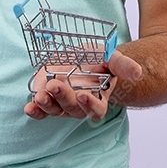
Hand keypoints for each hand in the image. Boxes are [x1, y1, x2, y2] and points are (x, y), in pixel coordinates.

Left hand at [23, 49, 141, 121]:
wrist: (82, 56)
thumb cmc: (99, 59)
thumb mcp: (111, 58)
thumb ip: (123, 65)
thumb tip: (137, 72)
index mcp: (98, 98)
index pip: (96, 109)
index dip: (90, 104)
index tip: (83, 94)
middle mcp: (79, 105)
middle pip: (72, 109)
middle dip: (63, 98)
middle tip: (56, 85)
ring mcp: (62, 104)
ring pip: (55, 110)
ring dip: (46, 105)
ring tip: (39, 96)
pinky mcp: (47, 98)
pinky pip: (41, 110)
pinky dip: (35, 111)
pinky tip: (29, 107)